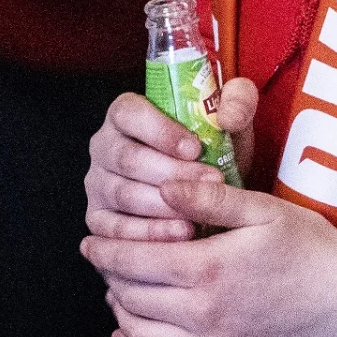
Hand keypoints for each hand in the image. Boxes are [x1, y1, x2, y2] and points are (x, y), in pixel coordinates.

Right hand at [85, 79, 253, 243]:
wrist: (205, 196)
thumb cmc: (211, 153)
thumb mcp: (230, 123)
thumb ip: (239, 102)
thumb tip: (228, 116)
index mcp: (125, 114)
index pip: (129, 113)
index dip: (160, 131)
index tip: (195, 148)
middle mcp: (103, 146)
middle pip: (127, 157)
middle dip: (172, 173)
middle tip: (211, 183)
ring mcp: (97, 184)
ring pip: (124, 194)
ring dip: (165, 206)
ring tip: (201, 212)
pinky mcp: (98, 220)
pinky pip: (116, 230)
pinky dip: (150, 233)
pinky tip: (181, 234)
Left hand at [86, 168, 336, 336]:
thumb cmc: (311, 248)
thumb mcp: (262, 209)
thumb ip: (208, 198)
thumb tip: (162, 187)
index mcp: (206, 271)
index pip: (132, 262)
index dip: (104, 251)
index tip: (91, 241)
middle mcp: (201, 317)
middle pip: (130, 298)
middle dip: (111, 278)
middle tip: (108, 261)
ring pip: (140, 336)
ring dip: (121, 312)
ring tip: (120, 291)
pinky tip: (130, 335)